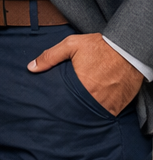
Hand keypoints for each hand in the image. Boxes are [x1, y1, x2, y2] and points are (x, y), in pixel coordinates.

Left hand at [28, 33, 143, 114]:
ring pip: (92, 114)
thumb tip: (31, 67)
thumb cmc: (99, 46)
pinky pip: (107, 113)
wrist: (128, 49)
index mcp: (81, 85)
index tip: (53, 103)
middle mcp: (95, 98)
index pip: (64, 101)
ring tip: (79, 106)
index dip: (58, 103)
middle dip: (70, 108)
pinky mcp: (120, 105)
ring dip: (86, 111)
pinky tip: (95, 104)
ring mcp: (109, 103)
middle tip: (65, 106)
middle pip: (78, 110)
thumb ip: (50, 57)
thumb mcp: (71, 45)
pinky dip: (100, 111)